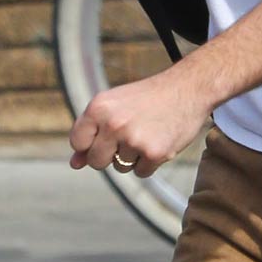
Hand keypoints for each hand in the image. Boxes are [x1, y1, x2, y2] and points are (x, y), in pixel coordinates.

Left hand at [69, 64, 210, 176]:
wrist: (187, 89)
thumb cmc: (146, 98)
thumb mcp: (114, 106)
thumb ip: (91, 132)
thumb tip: (74, 164)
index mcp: (98, 108)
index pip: (77, 143)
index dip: (89, 144)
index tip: (105, 135)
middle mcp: (113, 124)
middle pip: (96, 161)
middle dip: (108, 156)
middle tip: (128, 136)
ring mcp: (133, 140)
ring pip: (120, 167)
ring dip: (132, 157)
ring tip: (147, 133)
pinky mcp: (154, 153)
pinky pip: (140, 173)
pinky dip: (149, 163)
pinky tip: (158, 141)